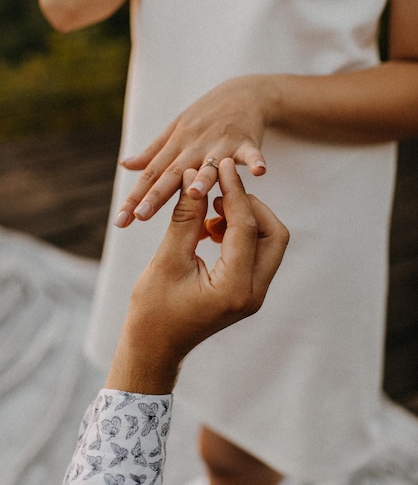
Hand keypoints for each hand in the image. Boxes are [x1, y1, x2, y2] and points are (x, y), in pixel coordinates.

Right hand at [105, 158, 288, 393]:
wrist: (154, 348)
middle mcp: (253, 292)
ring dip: (246, 218)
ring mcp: (254, 293)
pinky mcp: (247, 290)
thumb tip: (196, 177)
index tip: (221, 167)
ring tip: (211, 210)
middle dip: (251, 205)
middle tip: (221, 190)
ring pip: (268, 242)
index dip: (235, 191)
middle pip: (274, 234)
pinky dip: (239, 232)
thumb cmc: (153, 310)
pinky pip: (256, 252)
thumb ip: (185, 217)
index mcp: (235, 288)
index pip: (247, 227)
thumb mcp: (167, 260)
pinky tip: (210, 227)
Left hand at [113, 76, 272, 227]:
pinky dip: (255, 161)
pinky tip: (260, 172)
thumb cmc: (207, 115)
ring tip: (195, 194)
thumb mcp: (176, 130)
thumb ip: (153, 152)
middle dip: (156, 196)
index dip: (135, 197)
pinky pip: (251, 153)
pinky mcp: (246, 141)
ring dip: (204, 178)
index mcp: (176, 147)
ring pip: (210, 165)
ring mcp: (220, 144)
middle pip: (173, 174)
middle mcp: (194, 147)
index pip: (151, 175)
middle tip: (140, 216)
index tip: (121, 220)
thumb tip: (125, 165)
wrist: (243, 93)